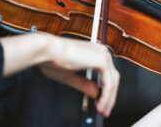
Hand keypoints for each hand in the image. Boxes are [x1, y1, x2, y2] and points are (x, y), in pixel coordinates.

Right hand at [0, 33, 118, 116]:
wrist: (47, 50)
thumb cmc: (52, 58)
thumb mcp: (70, 76)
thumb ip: (84, 84)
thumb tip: (95, 93)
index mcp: (95, 52)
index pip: (107, 74)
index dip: (106, 90)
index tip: (102, 102)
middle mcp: (101, 52)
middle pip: (113, 78)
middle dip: (109, 97)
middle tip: (104, 110)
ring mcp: (103, 55)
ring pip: (112, 82)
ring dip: (108, 99)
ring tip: (102, 110)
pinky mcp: (102, 61)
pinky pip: (109, 83)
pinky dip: (106, 96)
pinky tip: (100, 104)